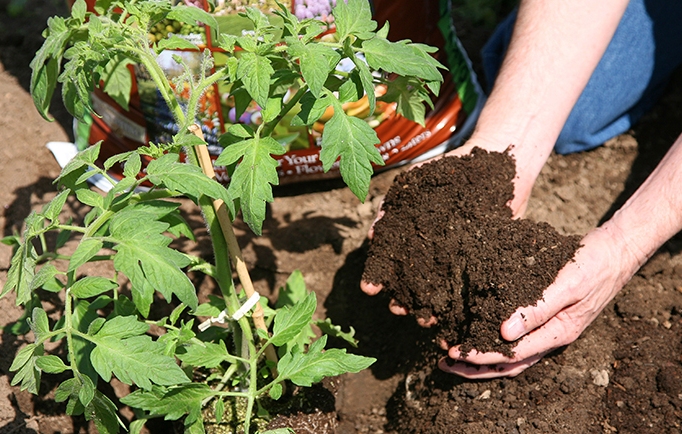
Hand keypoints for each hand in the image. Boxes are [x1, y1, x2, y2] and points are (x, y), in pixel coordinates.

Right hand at [360, 140, 535, 326]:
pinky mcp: (483, 264)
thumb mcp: (416, 182)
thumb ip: (393, 205)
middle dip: (403, 301)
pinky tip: (456, 316)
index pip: (389, 265)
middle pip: (411, 286)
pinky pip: (469, 290)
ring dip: (429, 310)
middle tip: (400, 309)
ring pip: (438, 294)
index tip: (370, 288)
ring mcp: (457, 262)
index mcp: (410, 238)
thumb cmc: (452, 171)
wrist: (497, 164)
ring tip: (428, 319)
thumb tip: (372, 235)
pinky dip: (461, 306)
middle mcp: (431, 254)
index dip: (377, 278)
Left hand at [438, 224, 640, 377]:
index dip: (481, 356)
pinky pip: (518, 337)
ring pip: (512, 354)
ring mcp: (550, 329)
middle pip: (510, 363)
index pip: (512, 355)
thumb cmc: (592, 265)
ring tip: (454, 353)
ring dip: (484, 356)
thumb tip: (504, 334)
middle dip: (476, 366)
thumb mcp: (566, 285)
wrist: (614, 251)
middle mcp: (552, 336)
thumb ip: (537, 309)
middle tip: (444, 361)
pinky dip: (495, 339)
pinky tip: (477, 329)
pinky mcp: (546, 316)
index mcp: (558, 333)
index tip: (453, 351)